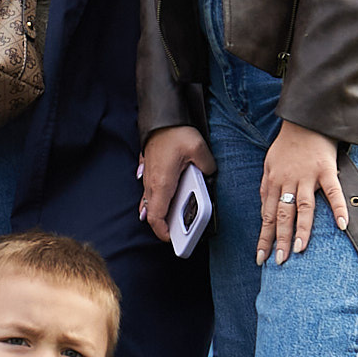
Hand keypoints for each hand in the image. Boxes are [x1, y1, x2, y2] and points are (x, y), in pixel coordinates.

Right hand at [140, 125, 215, 244]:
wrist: (161, 117)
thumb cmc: (175, 133)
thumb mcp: (198, 149)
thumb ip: (207, 167)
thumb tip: (209, 174)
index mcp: (162, 184)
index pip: (156, 217)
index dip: (162, 232)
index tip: (172, 239)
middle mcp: (152, 184)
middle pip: (152, 213)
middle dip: (163, 226)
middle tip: (179, 232)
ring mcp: (148, 177)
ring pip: (150, 203)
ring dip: (160, 213)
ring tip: (176, 218)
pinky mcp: (149, 170)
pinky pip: (150, 192)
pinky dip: (157, 200)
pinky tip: (167, 199)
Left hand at [257, 121, 346, 266]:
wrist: (305, 121)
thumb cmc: (287, 145)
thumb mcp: (268, 164)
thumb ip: (267, 187)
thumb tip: (264, 210)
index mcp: (273, 182)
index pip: (267, 216)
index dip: (264, 237)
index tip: (261, 257)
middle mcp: (288, 182)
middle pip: (282, 215)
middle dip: (279, 239)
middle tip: (279, 260)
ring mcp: (307, 177)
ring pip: (303, 207)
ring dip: (302, 229)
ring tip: (300, 249)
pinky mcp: (326, 170)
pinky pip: (333, 192)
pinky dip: (338, 208)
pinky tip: (342, 224)